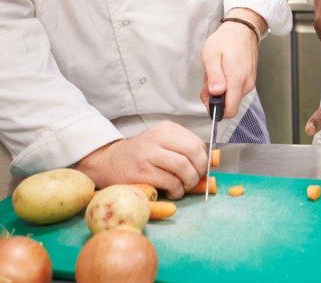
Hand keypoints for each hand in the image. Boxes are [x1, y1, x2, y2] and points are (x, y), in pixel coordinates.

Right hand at [73, 121, 203, 198]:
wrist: (108, 162)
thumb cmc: (140, 156)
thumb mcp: (162, 145)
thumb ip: (183, 150)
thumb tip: (212, 162)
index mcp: (166, 129)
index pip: (197, 143)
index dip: (204, 160)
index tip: (200, 170)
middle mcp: (157, 138)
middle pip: (194, 152)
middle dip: (200, 170)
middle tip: (194, 180)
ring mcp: (148, 154)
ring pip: (183, 167)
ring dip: (189, 182)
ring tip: (183, 187)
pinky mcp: (141, 171)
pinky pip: (170, 181)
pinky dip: (177, 190)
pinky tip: (173, 192)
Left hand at [200, 14, 259, 117]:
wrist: (242, 30)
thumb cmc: (225, 41)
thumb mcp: (211, 56)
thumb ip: (214, 76)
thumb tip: (216, 93)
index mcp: (236, 80)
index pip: (229, 111)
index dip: (215, 109)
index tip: (208, 96)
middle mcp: (246, 84)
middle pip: (230, 105)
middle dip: (216, 98)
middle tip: (208, 81)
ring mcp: (250, 82)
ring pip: (232, 98)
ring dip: (221, 91)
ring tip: (216, 73)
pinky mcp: (250, 80)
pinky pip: (237, 91)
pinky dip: (227, 86)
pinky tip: (223, 72)